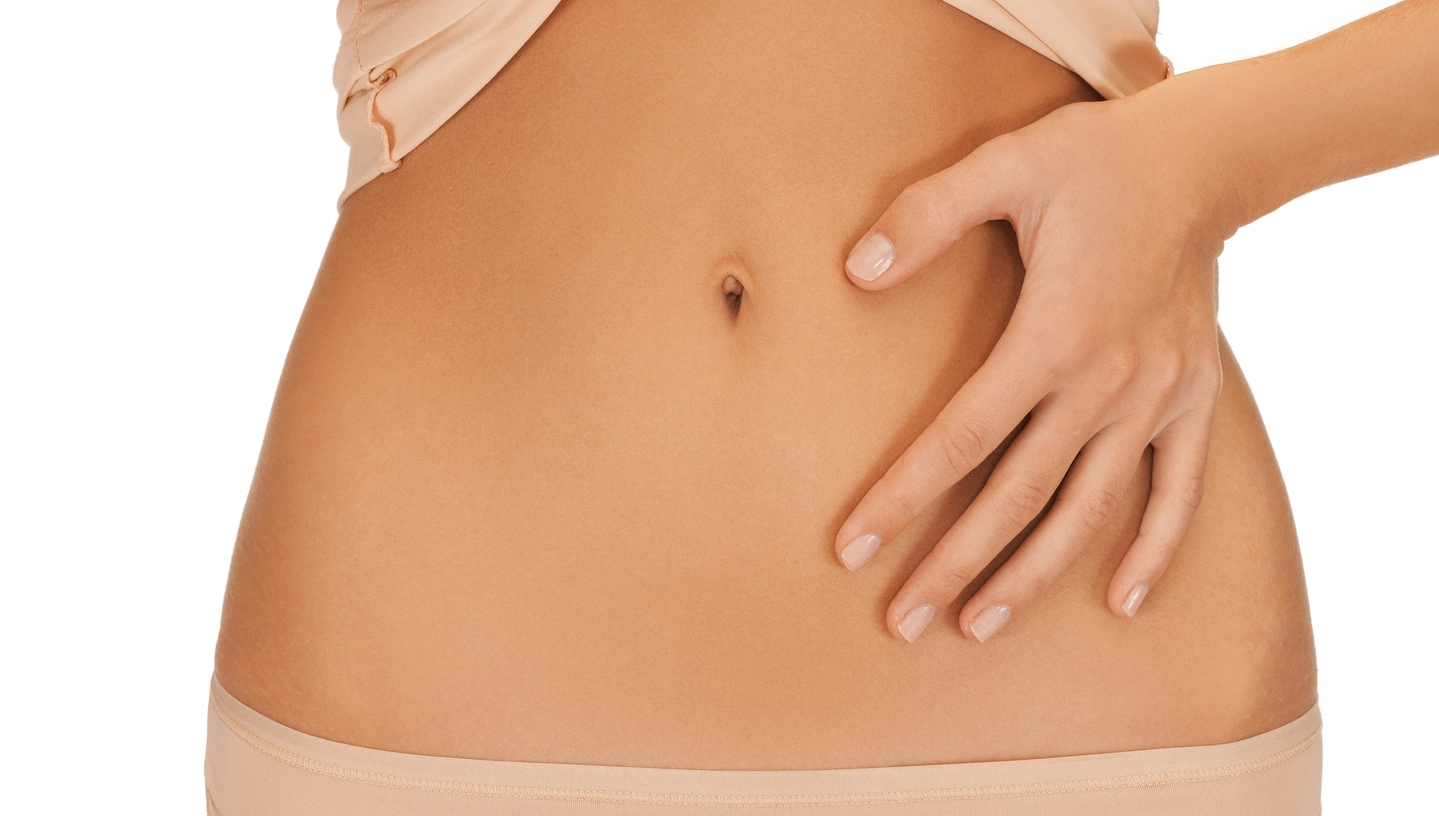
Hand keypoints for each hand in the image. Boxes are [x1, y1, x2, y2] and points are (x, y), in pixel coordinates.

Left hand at [834, 94, 1226, 642]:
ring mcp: (1155, 398)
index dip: (902, 498)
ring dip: (1034, 574)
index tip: (852, 549)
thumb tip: (855, 271)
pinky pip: (1179, 490)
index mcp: (1053, 335)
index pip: (961, 439)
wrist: (1205, 159)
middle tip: (901, 623)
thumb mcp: (1004, 166)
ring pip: (1090, 510)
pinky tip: (1123, 602)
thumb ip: (927, 217)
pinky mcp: (1192, 398)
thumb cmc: (1095, 161)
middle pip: (1017, 496)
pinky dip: (1155, 548)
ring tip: (980, 625)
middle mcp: (1105, 383)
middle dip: (954, 564)